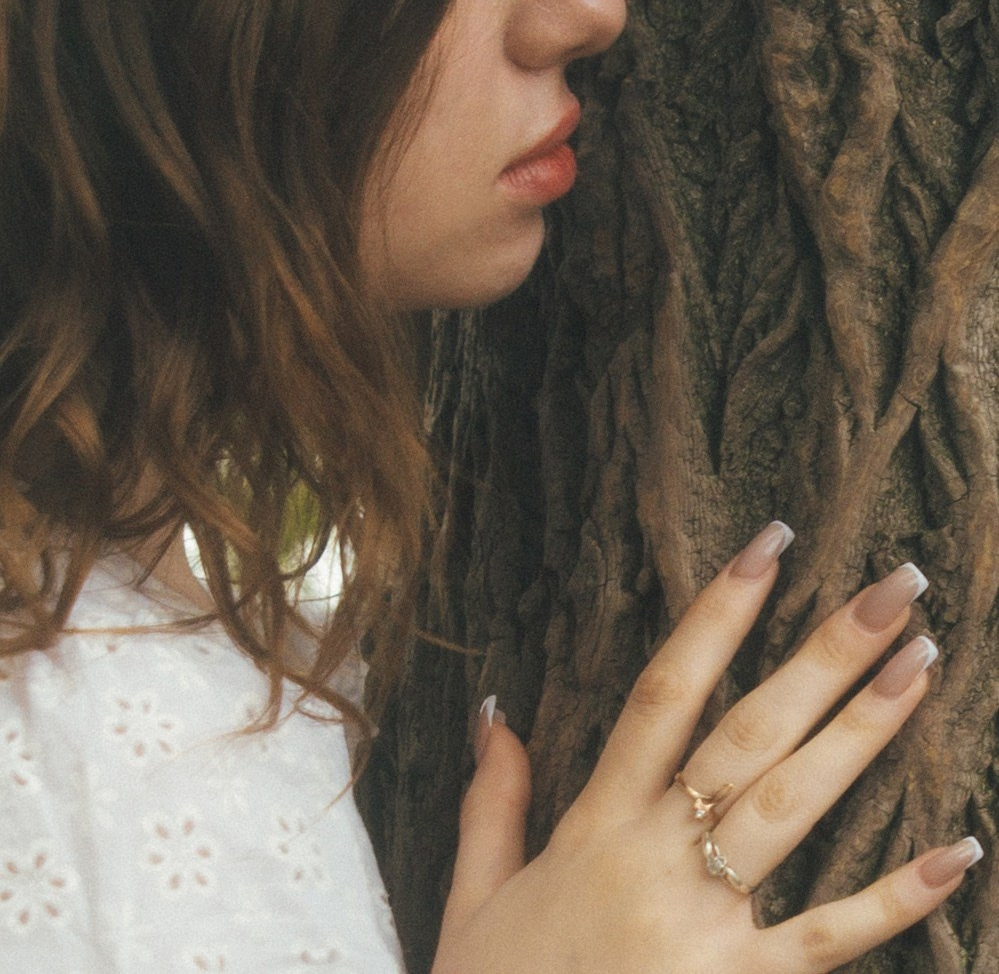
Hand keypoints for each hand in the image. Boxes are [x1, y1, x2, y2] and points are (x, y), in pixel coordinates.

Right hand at [432, 524, 980, 972]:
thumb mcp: (473, 893)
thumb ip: (489, 798)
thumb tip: (494, 710)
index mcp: (595, 824)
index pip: (663, 691)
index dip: (717, 614)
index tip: (768, 547)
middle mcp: (656, 857)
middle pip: (750, 732)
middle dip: (823, 654)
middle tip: (893, 587)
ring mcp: (704, 924)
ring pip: (793, 807)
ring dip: (862, 732)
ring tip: (922, 663)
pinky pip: (827, 940)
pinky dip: (894, 899)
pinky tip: (957, 852)